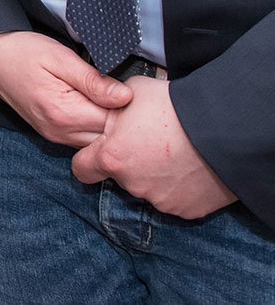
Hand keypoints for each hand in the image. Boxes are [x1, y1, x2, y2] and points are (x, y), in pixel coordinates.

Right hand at [0, 31, 130, 146]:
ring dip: (111, 125)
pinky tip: (99, 106)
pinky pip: (85, 138)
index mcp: (63, 113)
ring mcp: (55, 135)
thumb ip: (93, 80)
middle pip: (109, 138)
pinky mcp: (52, 133)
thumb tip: (126, 97)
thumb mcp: (59, 58)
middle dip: (124, 120)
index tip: (137, 90)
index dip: (131, 108)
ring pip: (98, 141)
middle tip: (131, 95)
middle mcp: (59, 132)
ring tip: (114, 98)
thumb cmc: (22, 51)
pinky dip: (97, 126)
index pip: (115, 123)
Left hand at [72, 77, 236, 218]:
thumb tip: (108, 108)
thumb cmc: (172, 105)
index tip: (99, 152)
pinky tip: (192, 167)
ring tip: (176, 153)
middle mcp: (131, 184)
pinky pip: (176, 199)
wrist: (223, 128)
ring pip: (148, 188)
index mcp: (112, 157)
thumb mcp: (131, 94)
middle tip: (151, 143)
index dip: (88, 159)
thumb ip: (112, 108)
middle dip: (130, 162)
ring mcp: (160, 200)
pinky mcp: (186, 210)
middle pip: (120, 176)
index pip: (82, 169)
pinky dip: (180, 187)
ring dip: (156, 175)